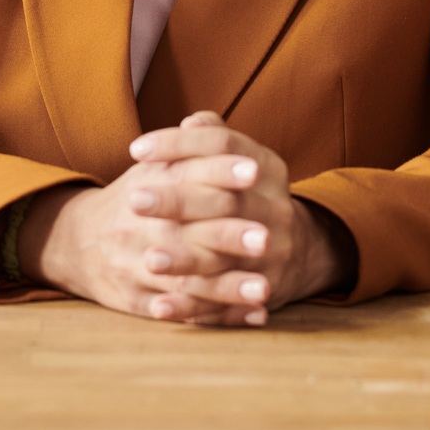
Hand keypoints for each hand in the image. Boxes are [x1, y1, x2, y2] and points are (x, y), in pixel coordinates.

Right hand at [19, 156, 273, 326]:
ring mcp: (135, 268)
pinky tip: (253, 316)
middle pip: (186, 231)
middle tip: (265, 238)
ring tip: (264, 288)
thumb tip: (207, 120)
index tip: (254, 171)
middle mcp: (138, 227)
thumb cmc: (134, 199)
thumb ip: (186, 146)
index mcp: (147, 186)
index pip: (186, 174)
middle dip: (227, 236)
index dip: (220, 171)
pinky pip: (179, 315)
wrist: (76, 242)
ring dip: (226, 287)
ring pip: (184, 280)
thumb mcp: (153, 167)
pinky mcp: (136, 302)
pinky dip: (218, 317)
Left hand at [123, 112, 351, 322]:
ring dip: (187, 260)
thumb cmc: (249, 195)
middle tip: (133, 200)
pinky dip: (192, 307)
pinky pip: (226, 304)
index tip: (136, 150)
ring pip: (227, 256)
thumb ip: (214, 140)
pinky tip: (159, 307)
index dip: (179, 144)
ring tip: (150, 260)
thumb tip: (190, 121)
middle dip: (179, 201)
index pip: (223, 144)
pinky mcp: (265, 291)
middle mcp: (277, 208)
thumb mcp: (243, 160)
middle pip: (226, 200)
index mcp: (267, 168)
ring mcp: (275, 252)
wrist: (296, 249)